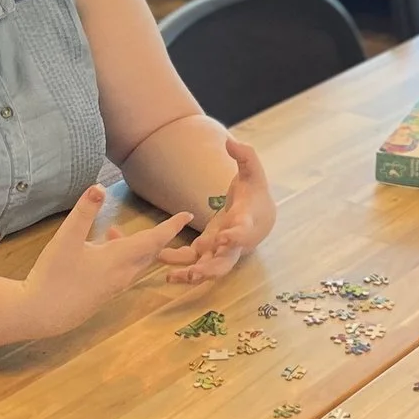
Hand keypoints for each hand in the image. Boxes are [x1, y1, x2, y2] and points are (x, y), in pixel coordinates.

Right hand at [20, 185, 192, 335]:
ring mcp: (113, 286)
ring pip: (136, 263)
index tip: (188, 215)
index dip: (171, 226)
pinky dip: (122, 257)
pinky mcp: (103, 294)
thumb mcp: (66, 238)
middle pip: (150, 253)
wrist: (40, 315)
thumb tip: (99, 187)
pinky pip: (124, 272)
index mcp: (119, 259)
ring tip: (112, 230)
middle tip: (166, 222)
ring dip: (135, 246)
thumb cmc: (53, 275)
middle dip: (158, 236)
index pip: (154, 240)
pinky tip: (99, 251)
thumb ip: (84, 212)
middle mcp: (122, 274)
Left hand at [154, 135, 274, 285]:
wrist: (259, 214)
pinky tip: (160, 260)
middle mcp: (235, 243)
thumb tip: (231, 141)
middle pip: (226, 262)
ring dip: (191, 274)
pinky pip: (194, 260)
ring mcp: (221, 250)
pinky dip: (179, 263)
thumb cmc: (255, 192)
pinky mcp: (208, 250)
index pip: (244, 232)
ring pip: (208, 268)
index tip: (224, 238)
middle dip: (211, 269)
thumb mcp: (253, 171)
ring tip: (171, 277)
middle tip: (196, 273)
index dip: (236, 237)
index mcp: (247, 223)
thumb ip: (246, 156)